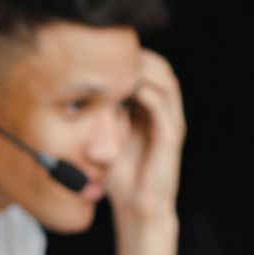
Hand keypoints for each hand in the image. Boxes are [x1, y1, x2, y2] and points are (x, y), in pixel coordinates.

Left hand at [105, 50, 185, 224]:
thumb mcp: (106, 136)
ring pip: (167, 83)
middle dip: (140, 57)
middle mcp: (166, 112)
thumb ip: (103, 112)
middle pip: (162, 69)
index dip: (133, 56)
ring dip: (145, 70)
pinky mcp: (171, 137)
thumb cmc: (119, 173)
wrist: (137, 207)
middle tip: (115, 49)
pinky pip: (163, 107)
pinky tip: (129, 88)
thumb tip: (81, 89)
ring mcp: (171, 123)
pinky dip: (148, 92)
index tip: (106, 48)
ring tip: (123, 63)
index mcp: (152, 110)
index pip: (150, 70)